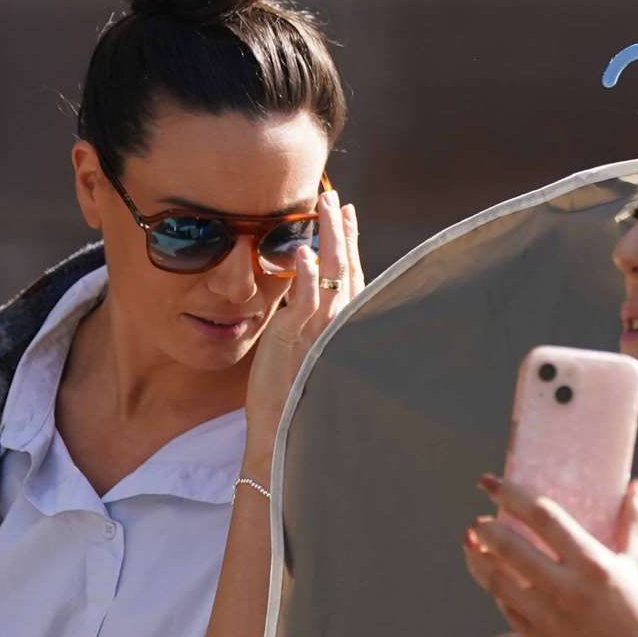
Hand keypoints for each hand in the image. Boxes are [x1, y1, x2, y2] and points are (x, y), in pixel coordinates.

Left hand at [244, 189, 363, 442]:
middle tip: (337, 200)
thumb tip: (306, 300)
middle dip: (342, 232)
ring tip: (324, 208)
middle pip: (346, 268)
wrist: (287, 436)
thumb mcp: (306, 356)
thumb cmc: (293, 402)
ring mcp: (323, 331)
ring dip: (328, 240)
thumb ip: (311, 325)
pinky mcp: (301, 341)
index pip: (350, 276)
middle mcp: (339, 325)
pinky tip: (305, 253)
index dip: (348, 243)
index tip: (347, 214)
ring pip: (332, 276)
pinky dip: (307, 277)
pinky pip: (307, 302)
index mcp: (341, 327)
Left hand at [464, 474, 637, 636]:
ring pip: (498, 581)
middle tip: (476, 520)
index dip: (509, 495)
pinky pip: (506, 610)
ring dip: (478, 559)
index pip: (542, 516)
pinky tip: (490, 579)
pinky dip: (494, 591)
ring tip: (470, 545)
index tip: (488, 482)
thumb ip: (636, 520)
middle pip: (509, 547)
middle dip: (485, 529)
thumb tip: (635, 480)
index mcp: (593, 563)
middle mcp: (566, 589)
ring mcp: (549, 619)